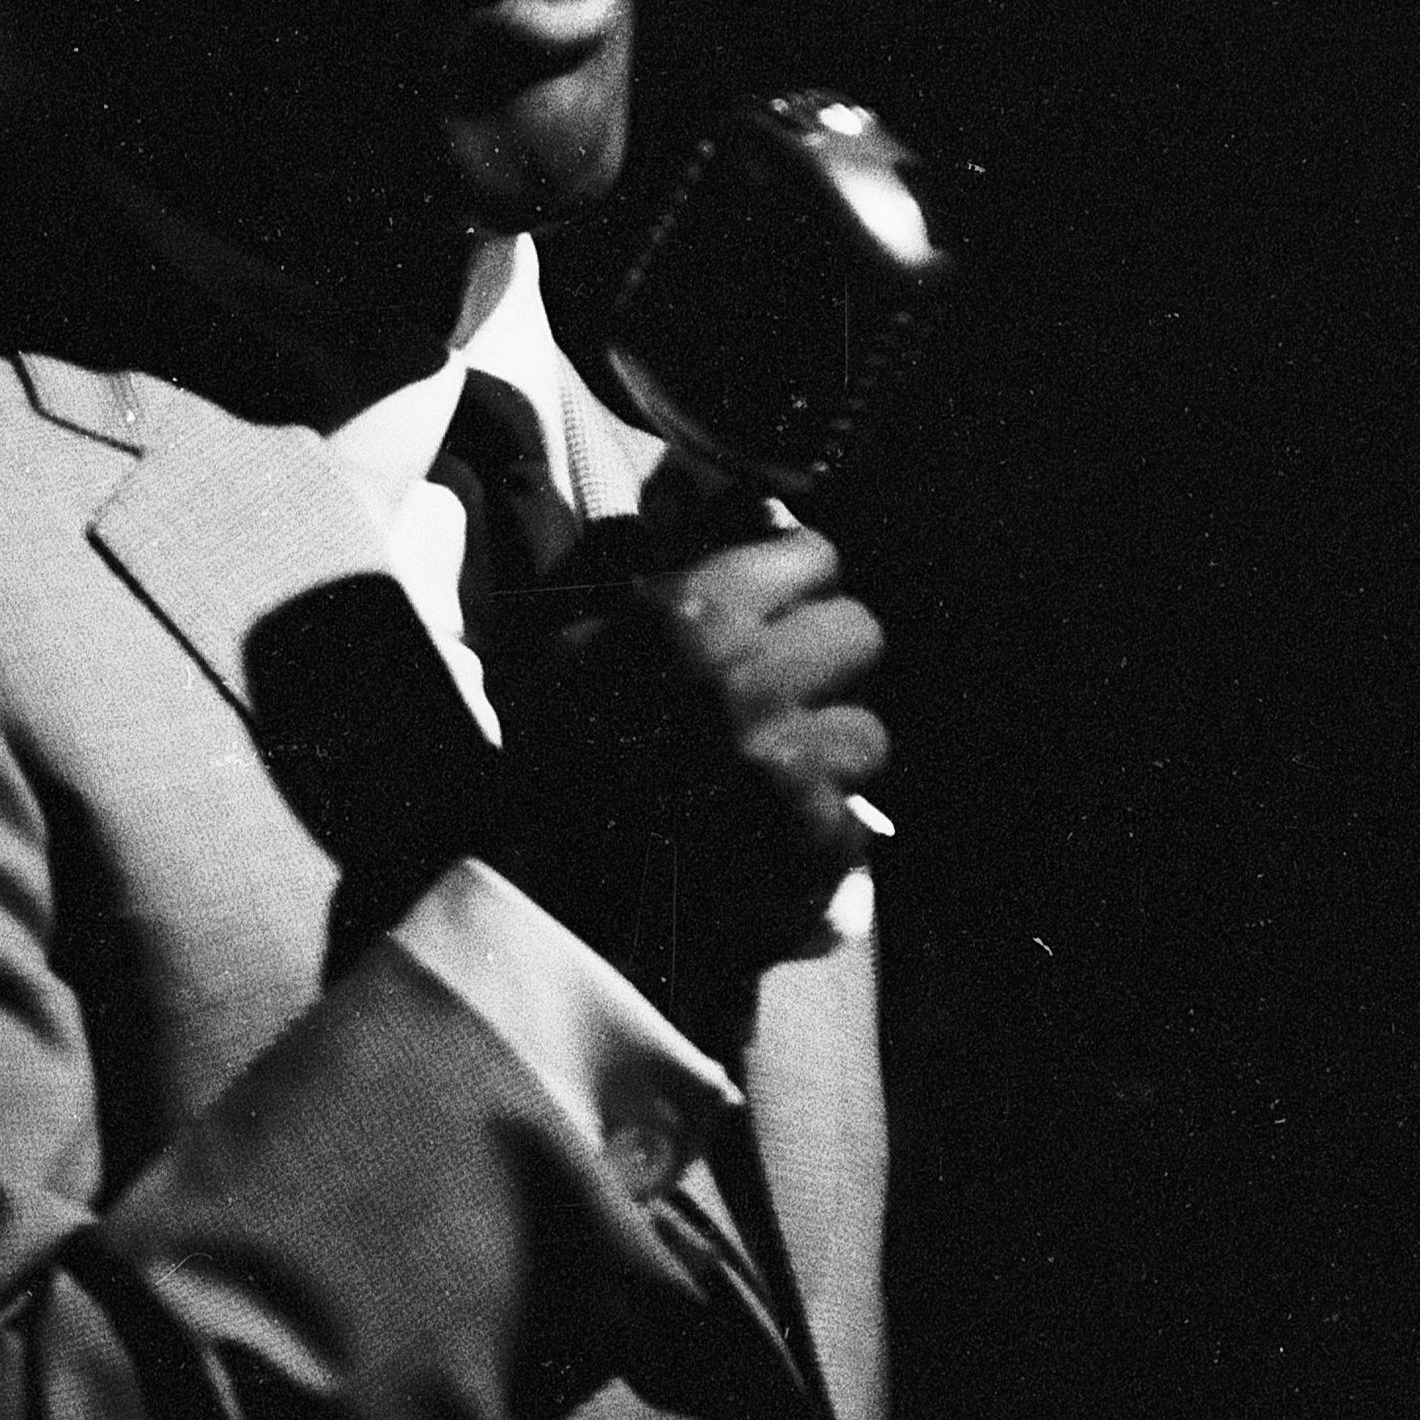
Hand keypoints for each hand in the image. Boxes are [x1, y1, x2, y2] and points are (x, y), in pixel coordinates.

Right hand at [481, 478, 887, 1038]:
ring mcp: (780, 759)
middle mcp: (738, 676)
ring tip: (765, 792)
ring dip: (825, 763)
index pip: (811, 553)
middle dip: (826, 670)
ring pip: (866, 732)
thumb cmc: (554, 780)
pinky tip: (766, 852)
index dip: (801, 588)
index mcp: (680, 617)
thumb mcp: (562, 655)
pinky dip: (820, 842)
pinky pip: (857, 820)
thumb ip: (626, 564)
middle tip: (778, 708)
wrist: (553, 921)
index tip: (781, 617)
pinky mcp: (810, 836)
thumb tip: (705, 499)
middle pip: (860, 631)